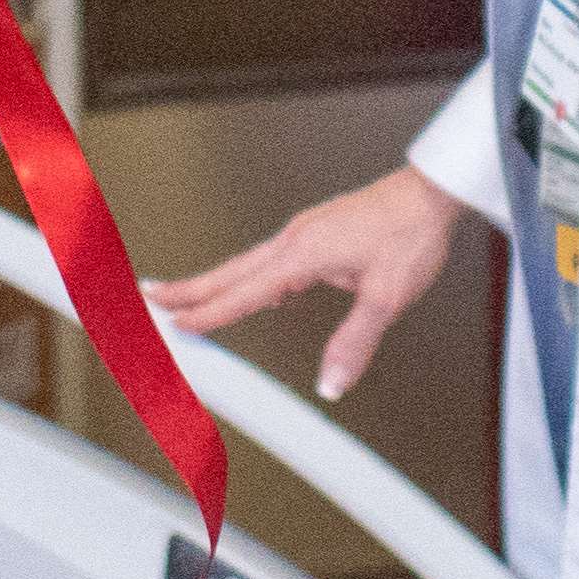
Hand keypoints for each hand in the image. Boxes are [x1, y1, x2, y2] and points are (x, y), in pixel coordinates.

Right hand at [142, 165, 466, 402]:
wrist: (430, 195)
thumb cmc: (411, 234)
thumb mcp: (387, 296)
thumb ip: (354, 343)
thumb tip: (331, 383)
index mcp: (303, 253)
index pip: (245, 291)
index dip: (208, 312)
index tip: (176, 325)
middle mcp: (296, 239)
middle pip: (231, 271)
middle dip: (189, 288)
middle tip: (148, 297)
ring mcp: (304, 233)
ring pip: (247, 264)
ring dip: (214, 282)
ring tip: (187, 298)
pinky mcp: (316, 233)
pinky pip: (269, 260)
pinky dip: (247, 277)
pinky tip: (256, 290)